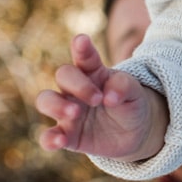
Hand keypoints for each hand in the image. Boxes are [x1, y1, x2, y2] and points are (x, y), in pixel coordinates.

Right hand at [35, 34, 166, 160]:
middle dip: (78, 84)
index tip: (81, 40)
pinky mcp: (67, 135)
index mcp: (95, 72)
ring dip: (56, 105)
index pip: (85, 57)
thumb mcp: (135, 93)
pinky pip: (48, 136)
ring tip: (75, 113)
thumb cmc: (130, 104)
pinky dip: (49, 138)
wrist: (134, 133)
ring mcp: (68, 112)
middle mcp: (76, 89)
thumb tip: (109, 97)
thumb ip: (124, 87)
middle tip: (97, 99)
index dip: (82, 48)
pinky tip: (61, 140)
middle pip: (63, 75)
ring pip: (46, 100)